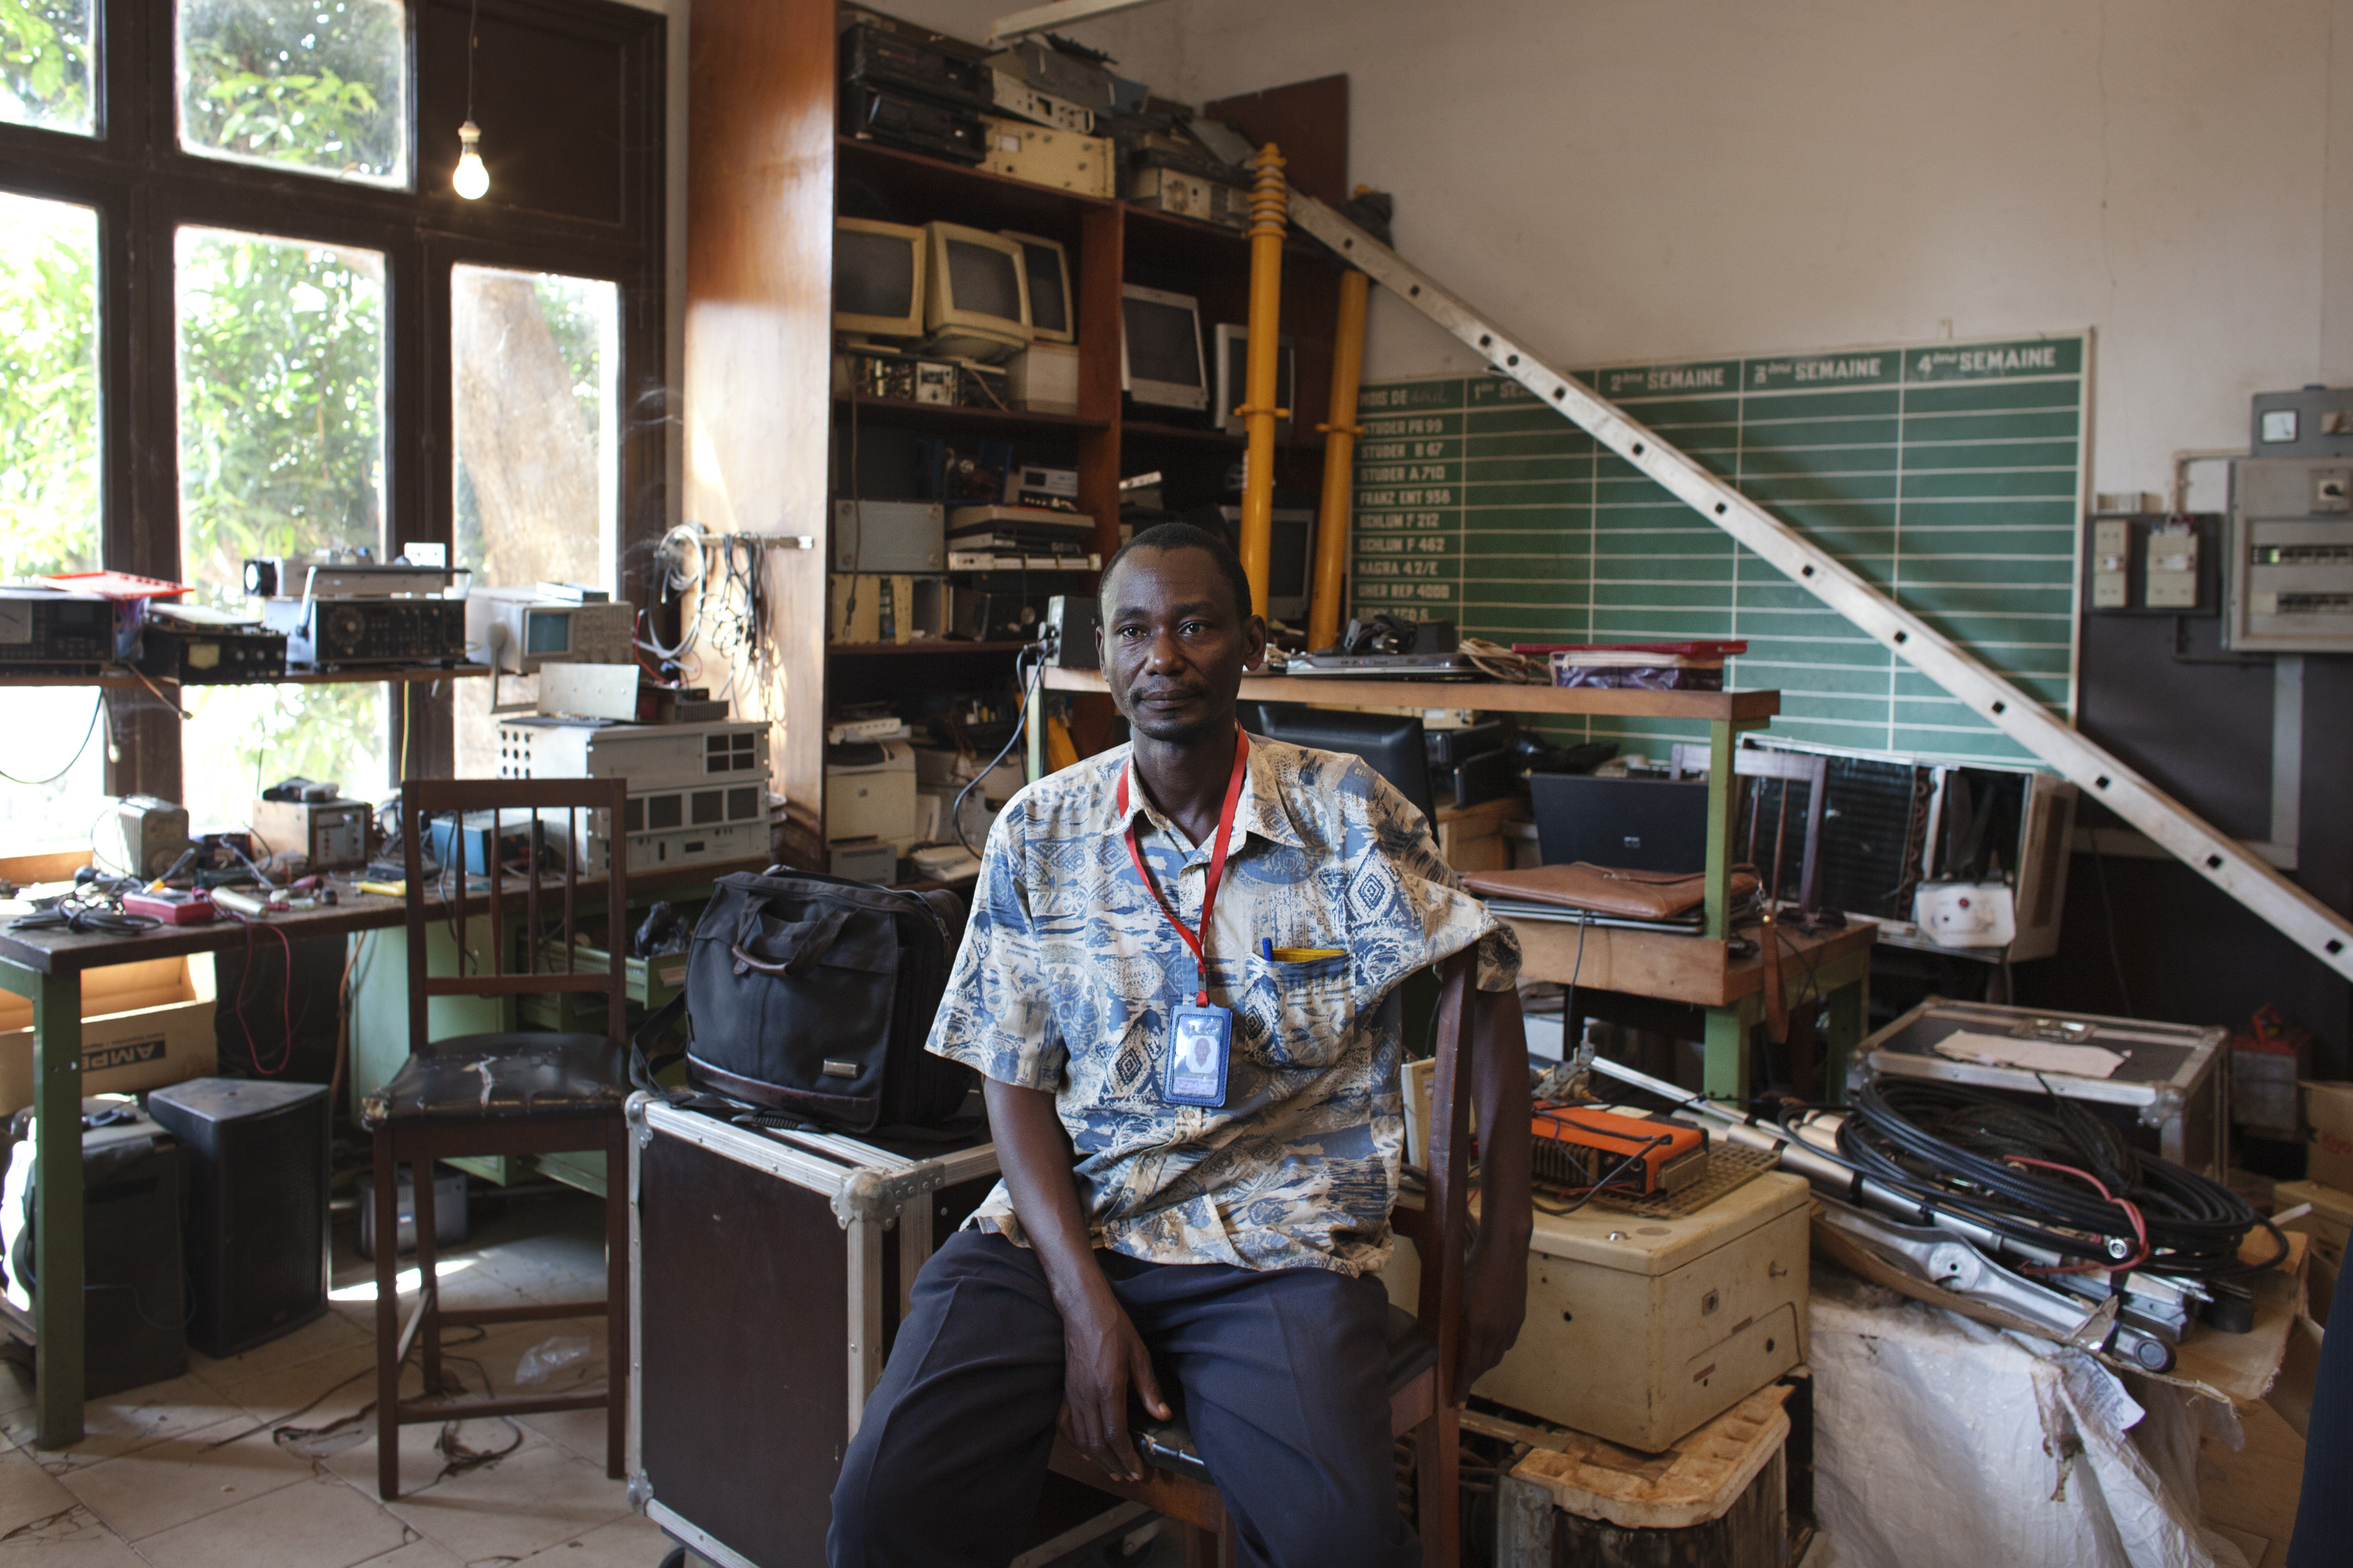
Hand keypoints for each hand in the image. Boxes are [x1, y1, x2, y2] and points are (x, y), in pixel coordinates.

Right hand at [1055, 1287, 1170, 1482]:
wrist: (1084, 1310)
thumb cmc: (1115, 1328)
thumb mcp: (1139, 1356)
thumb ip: (1149, 1389)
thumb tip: (1162, 1415)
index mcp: (1107, 1389)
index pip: (1115, 1435)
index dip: (1126, 1457)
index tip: (1138, 1471)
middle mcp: (1086, 1397)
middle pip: (1097, 1443)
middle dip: (1114, 1465)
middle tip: (1129, 1477)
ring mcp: (1073, 1395)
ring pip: (1081, 1438)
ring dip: (1097, 1459)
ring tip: (1112, 1471)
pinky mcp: (1066, 1391)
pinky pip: (1067, 1425)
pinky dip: (1077, 1443)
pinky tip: (1087, 1451)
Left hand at [1456, 1230, 1528, 1401]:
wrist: (1505, 1249)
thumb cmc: (1474, 1266)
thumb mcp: (1456, 1294)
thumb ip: (1454, 1322)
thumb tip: (1448, 1343)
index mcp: (1478, 1326)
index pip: (1469, 1366)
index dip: (1462, 1386)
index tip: (1456, 1403)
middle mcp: (1497, 1330)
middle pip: (1484, 1365)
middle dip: (1471, 1377)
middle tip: (1460, 1385)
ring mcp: (1510, 1325)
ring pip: (1496, 1356)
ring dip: (1483, 1364)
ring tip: (1472, 1367)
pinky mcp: (1518, 1317)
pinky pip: (1506, 1343)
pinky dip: (1495, 1349)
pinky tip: (1488, 1345)